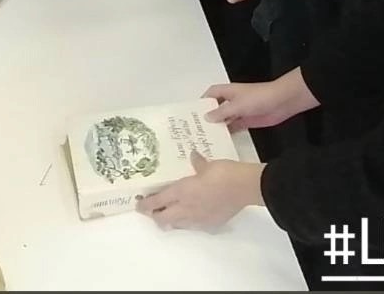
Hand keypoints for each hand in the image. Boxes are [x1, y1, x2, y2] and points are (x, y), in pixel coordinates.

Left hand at [137, 151, 263, 230]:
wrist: (245, 187)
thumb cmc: (224, 172)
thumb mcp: (208, 164)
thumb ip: (197, 162)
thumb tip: (193, 156)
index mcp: (182, 191)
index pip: (157, 201)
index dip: (145, 205)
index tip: (138, 204)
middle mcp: (186, 208)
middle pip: (162, 218)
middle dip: (155, 215)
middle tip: (152, 209)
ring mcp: (198, 219)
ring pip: (177, 225)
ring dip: (170, 220)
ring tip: (170, 213)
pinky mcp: (210, 225)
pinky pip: (193, 226)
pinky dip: (187, 222)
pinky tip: (192, 215)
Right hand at [203, 70, 319, 131]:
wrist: (281, 102)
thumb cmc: (258, 98)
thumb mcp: (238, 105)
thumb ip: (222, 112)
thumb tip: (207, 117)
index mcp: (228, 92)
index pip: (211, 94)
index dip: (203, 101)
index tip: (193, 113)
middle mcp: (233, 101)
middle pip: (217, 108)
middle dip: (208, 116)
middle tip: (196, 129)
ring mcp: (240, 111)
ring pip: (225, 119)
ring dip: (218, 126)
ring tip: (205, 137)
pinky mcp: (248, 121)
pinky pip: (234, 126)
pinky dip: (228, 132)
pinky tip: (221, 140)